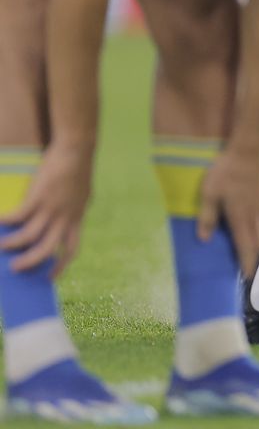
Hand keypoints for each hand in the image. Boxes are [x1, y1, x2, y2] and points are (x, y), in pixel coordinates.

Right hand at [0, 140, 93, 274]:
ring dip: (13, 244)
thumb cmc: (76, 171)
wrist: (76, 150)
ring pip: (30, 236)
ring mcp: (52, 208)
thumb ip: (73, 211)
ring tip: (1, 246)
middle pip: (47, 249)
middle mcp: (65, 217)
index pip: (72, 249)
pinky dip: (4, 220)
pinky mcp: (38, 197)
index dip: (61, 266)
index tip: (50, 278)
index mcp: (77, 218)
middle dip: (31, 262)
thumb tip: (63, 221)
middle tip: (15, 269)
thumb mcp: (80, 196)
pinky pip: (17, 216)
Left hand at [197, 144, 258, 274]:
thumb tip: (203, 240)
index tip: (247, 278)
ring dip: (257, 245)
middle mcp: (253, 215)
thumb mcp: (208, 194)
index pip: (245, 246)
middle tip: (248, 269)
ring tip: (250, 252)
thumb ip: (207, 217)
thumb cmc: (224, 172)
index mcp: (239, 217)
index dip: (247, 263)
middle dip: (254, 257)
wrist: (247, 150)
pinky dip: (257, 231)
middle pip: (258, 242)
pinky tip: (251, 228)